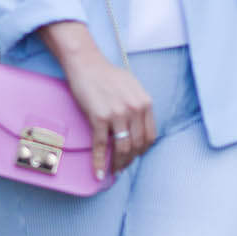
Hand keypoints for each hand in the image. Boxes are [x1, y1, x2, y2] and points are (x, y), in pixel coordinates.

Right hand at [40, 23, 155, 179]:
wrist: (86, 64)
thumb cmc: (107, 74)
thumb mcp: (132, 87)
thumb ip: (138, 106)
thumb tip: (137, 128)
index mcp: (145, 103)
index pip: (150, 136)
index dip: (142, 150)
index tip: (135, 156)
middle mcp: (135, 109)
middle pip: (137, 145)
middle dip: (130, 159)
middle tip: (122, 166)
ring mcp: (118, 114)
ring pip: (123, 148)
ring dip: (118, 164)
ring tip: (113, 170)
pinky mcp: (100, 117)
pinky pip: (102, 145)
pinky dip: (100, 162)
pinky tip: (98, 172)